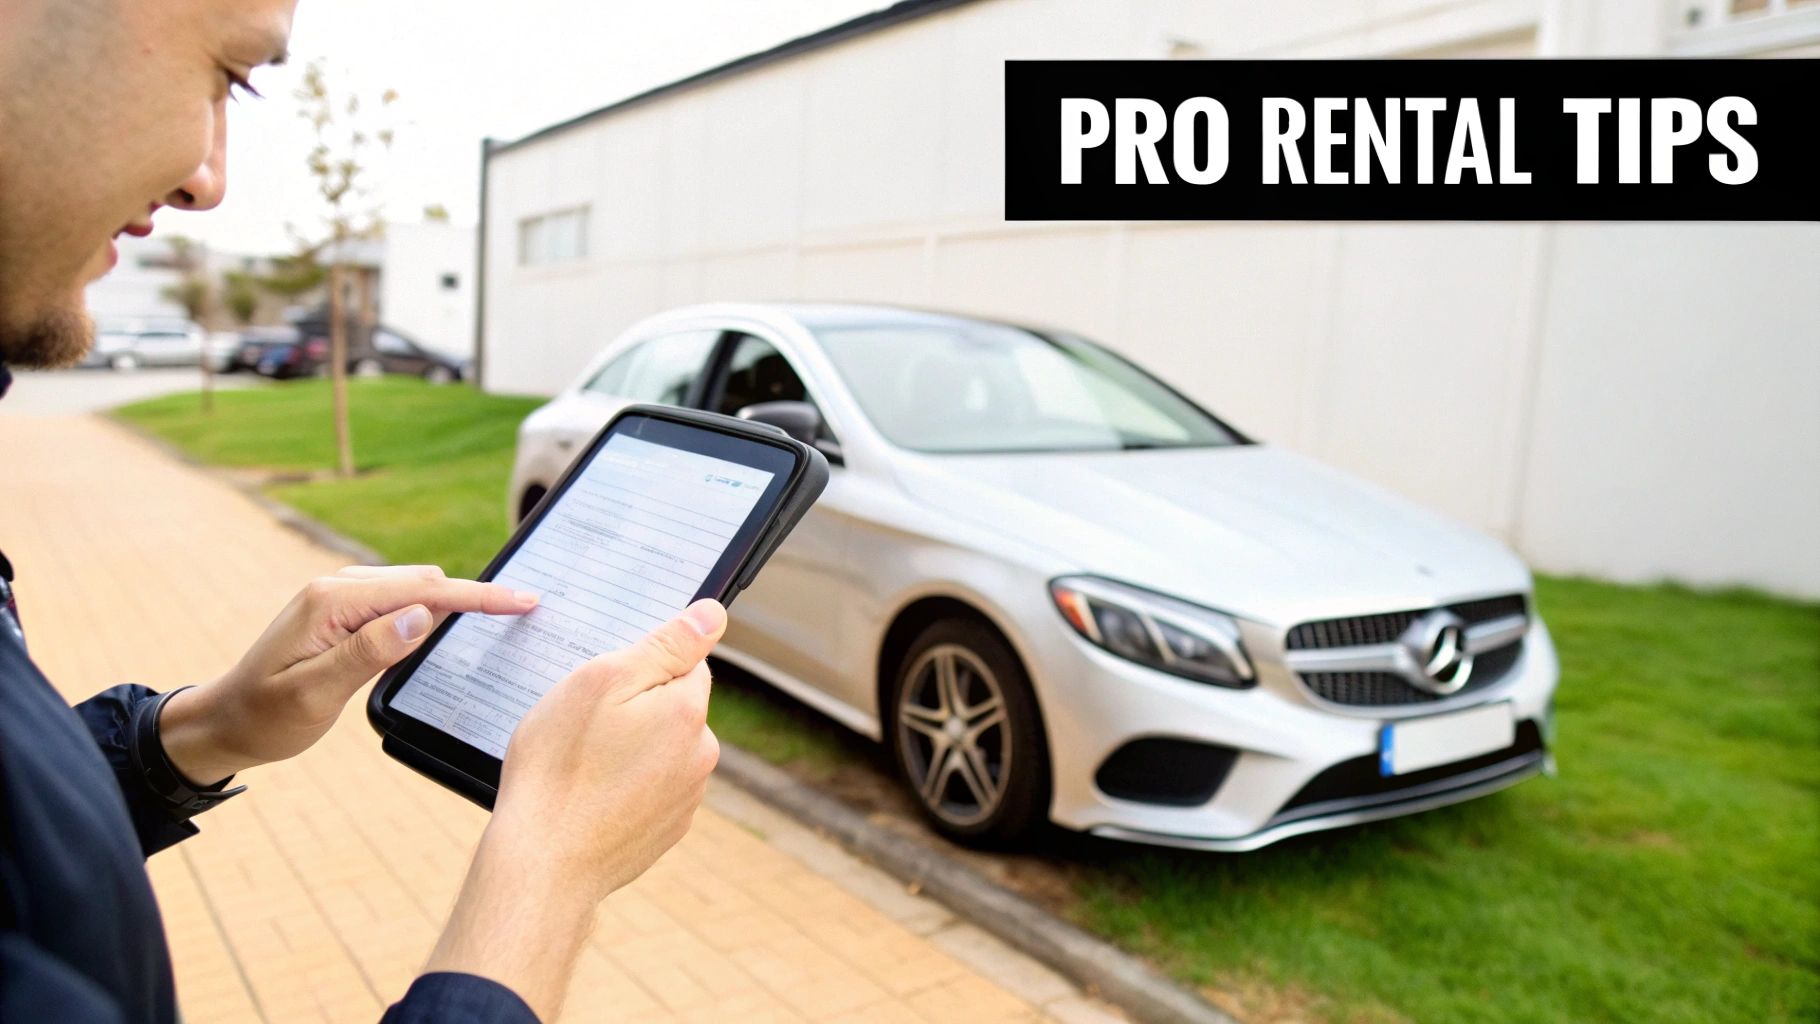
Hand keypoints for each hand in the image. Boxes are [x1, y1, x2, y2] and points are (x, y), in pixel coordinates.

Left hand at [160, 564, 538, 783]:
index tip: (524, 600)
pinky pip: (399, 600)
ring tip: (501, 616)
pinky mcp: (343, 613)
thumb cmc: (265, 716)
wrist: (224, 723)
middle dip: (475, 594)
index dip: (478, 596)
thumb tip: (422, 616)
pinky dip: (432, 608)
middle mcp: (336, 588)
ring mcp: (339, 598)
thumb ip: (368, 652)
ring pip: (415, 587)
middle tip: (526, 611)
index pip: (422, 591)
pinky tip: (451, 624)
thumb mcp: (315, 693)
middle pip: (425, 580)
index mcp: (332, 603)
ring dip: (455, 601)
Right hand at [423, 599, 725, 1020]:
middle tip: (583, 726)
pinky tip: (587, 797)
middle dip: (637, 707)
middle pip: (674, 707)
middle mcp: (701, 756)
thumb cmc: (561, 767)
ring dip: (630, 748)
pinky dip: (624, 787)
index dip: (641, 666)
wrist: (544, 866)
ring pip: (661, 750)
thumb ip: (665, 646)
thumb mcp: (602, 682)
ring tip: (580, 765)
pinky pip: (649, 790)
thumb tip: (715, 614)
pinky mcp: (665, 831)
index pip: (685, 663)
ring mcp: (686, 799)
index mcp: (689, 712)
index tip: (604, 684)